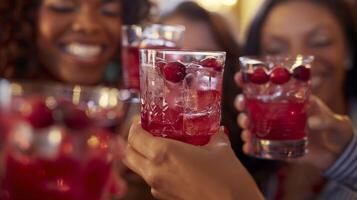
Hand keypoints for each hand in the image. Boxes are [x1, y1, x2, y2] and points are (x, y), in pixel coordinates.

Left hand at [124, 120, 263, 199]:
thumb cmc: (228, 178)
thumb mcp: (220, 148)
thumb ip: (212, 135)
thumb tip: (214, 129)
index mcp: (163, 154)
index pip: (134, 137)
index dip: (135, 125)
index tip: (143, 120)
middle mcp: (155, 172)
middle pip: (128, 154)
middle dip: (132, 141)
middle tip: (146, 131)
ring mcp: (158, 188)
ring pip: (137, 169)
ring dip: (142, 156)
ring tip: (160, 146)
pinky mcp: (165, 198)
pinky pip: (152, 180)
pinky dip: (155, 169)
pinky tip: (173, 164)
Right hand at [234, 72, 353, 170]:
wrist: (334, 151)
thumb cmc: (332, 128)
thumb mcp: (332, 119)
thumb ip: (325, 117)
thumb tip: (312, 122)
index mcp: (285, 99)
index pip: (264, 86)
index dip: (249, 80)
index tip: (240, 77)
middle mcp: (274, 112)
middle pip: (249, 103)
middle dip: (240, 102)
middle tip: (241, 104)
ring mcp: (271, 129)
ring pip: (249, 123)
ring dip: (243, 123)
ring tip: (246, 127)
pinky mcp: (272, 145)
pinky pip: (256, 145)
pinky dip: (249, 145)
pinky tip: (248, 147)